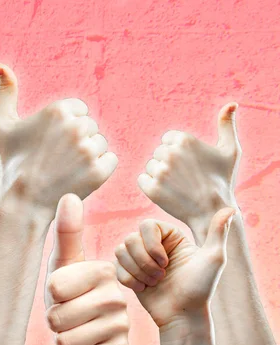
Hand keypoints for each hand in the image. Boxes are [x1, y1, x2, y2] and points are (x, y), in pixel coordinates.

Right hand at [0, 64, 117, 215]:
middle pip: (90, 127)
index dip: (65, 128)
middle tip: (55, 159)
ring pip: (100, 144)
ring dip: (88, 155)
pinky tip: (78, 176)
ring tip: (65, 169)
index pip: (79, 110)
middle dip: (76, 141)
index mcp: (58, 109)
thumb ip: (5, 91)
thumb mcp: (0, 124)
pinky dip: (99, 169)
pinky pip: (110, 160)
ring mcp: (88, 150)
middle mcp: (76, 126)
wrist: (21, 201)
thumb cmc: (10, 162)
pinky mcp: (99, 172)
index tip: (49, 144)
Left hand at [45, 194, 129, 344]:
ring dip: (62, 342)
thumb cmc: (69, 296)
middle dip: (53, 322)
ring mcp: (123, 326)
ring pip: (65, 342)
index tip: (64, 293)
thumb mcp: (62, 265)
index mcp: (103, 270)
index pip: (55, 287)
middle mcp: (117, 296)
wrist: (88, 338)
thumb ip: (66, 233)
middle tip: (67, 317)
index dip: (51, 295)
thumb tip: (69, 194)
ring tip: (74, 332)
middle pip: (57, 317)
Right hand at [115, 208, 234, 327]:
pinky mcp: (128, 272)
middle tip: (161, 276)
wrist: (182, 316)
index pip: (146, 225)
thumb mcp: (213, 258)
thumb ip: (218, 232)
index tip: (166, 262)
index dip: (151, 245)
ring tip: (153, 283)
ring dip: (137, 271)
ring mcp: (138, 258)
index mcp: (169, 236)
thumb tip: (230, 208)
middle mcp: (152, 244)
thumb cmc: (200, 288)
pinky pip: (115, 267)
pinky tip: (143, 289)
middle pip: (130, 239)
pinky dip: (129, 280)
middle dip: (144, 262)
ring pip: (120, 251)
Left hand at [138, 103, 239, 236]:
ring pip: (150, 167)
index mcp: (184, 139)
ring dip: (159, 175)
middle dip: (169, 164)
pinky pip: (142, 180)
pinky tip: (167, 192)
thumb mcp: (231, 150)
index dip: (178, 153)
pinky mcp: (151, 189)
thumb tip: (232, 103)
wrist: (214, 211)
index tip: (189, 165)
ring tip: (177, 185)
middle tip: (185, 178)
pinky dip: (150, 186)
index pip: (167, 140)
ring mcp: (160, 171)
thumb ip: (227, 125)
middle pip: (158, 153)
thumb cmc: (223, 180)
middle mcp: (170, 153)